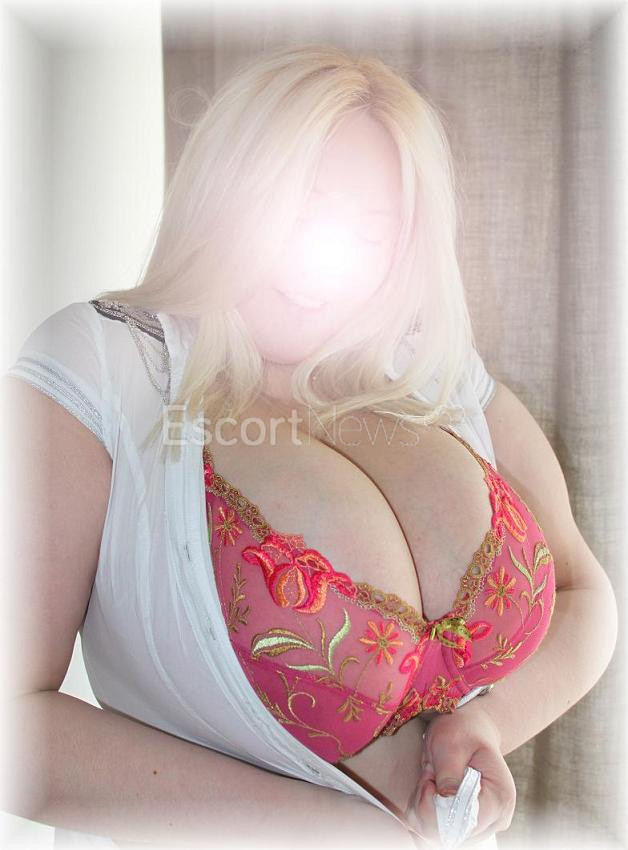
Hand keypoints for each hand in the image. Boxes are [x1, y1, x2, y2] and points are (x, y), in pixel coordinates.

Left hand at [403, 704, 515, 846]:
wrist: (470, 729)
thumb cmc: (463, 731)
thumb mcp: (451, 743)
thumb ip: (448, 773)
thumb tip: (445, 800)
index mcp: (498, 799)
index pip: (464, 823)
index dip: (437, 807)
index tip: (429, 779)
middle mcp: (496, 819)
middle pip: (451, 835)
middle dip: (428, 807)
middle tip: (428, 776)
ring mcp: (482, 825)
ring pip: (440, 836)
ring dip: (424, 809)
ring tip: (430, 779)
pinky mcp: (466, 825)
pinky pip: (436, 831)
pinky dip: (424, 812)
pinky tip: (429, 789)